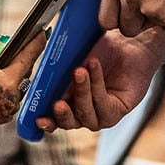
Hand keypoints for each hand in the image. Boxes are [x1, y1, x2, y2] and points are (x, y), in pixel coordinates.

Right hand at [0, 31, 47, 141]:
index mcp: (8, 82)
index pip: (28, 57)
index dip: (36, 43)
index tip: (44, 32)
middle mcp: (14, 98)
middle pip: (23, 72)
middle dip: (21, 57)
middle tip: (24, 42)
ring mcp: (9, 110)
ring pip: (15, 85)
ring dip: (12, 72)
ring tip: (8, 58)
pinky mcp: (1, 118)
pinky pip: (8, 96)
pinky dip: (4, 85)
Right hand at [33, 27, 164, 132]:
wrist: (126, 41)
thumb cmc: (100, 50)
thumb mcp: (74, 63)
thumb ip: (60, 77)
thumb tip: (41, 85)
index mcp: (69, 104)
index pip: (55, 120)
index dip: (46, 122)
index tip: (37, 119)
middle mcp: (84, 112)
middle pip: (70, 123)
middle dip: (62, 114)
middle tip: (58, 102)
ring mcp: (102, 114)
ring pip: (86, 114)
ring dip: (81, 93)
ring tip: (79, 71)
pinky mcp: (119, 110)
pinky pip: (104, 104)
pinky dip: (96, 85)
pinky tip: (93, 66)